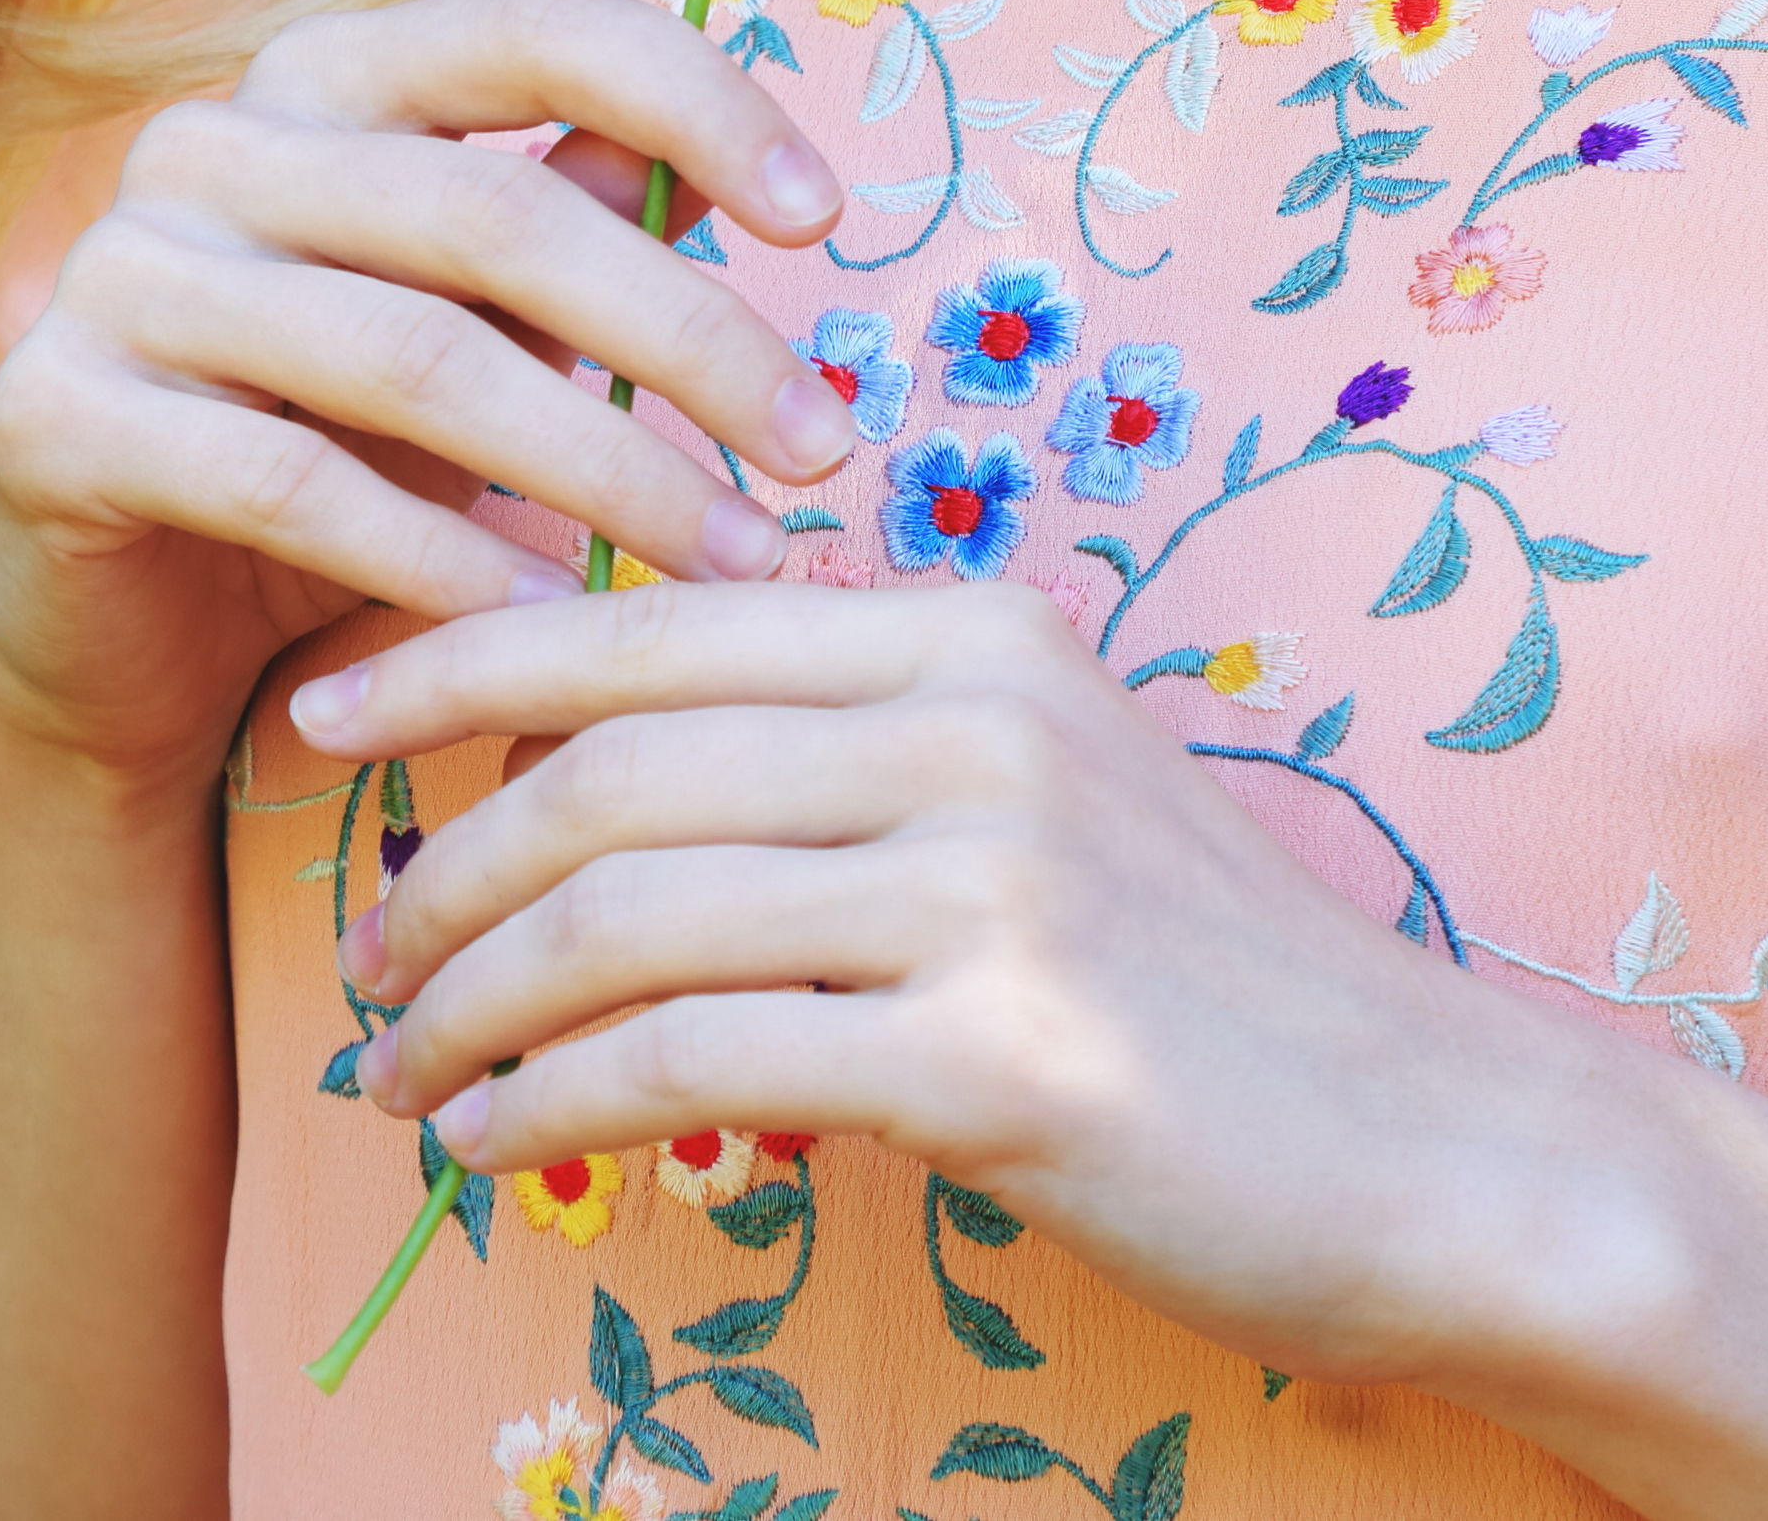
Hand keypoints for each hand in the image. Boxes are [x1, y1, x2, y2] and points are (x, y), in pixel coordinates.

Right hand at [0, 0, 854, 814]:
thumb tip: (751, 172)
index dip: (695, 99)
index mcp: (328, 71)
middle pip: (496, 215)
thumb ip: (581, 223)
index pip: (533, 26)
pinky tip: (551, 613)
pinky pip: (286, 481)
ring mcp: (120, 267)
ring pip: (412, 357)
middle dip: (686, 337)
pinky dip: (439, 556)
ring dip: (600, 471)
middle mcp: (211, 136)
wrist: (122, 627)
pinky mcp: (55, 411)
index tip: (829, 217)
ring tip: (731, 556)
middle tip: (823, 448)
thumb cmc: (336, 440)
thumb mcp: (478, 321)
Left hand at [293, 578, 1664, 1393]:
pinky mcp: (996, 1055)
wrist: (1435, 1141)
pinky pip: (694, 1063)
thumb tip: (615, 770)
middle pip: (609, 770)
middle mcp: (968, 723)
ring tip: (404, 1071)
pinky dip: (556, 1104)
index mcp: (965, 636)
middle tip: (363, 955)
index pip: (651, 622)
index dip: (459, 657)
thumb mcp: (1038, 798)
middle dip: (441, 863)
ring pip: (624, 918)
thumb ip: (852, 756)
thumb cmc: (1212, 984)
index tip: (332, 713)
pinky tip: (502, 1146)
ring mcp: (987, 885)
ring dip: (472, 1003)